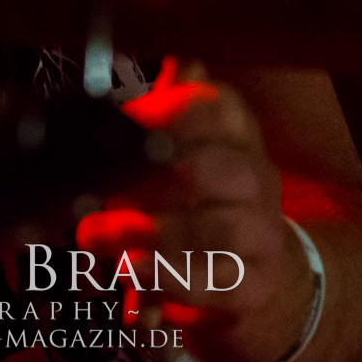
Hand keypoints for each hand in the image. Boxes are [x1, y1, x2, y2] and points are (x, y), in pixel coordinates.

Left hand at [76, 63, 313, 361]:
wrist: (260, 279)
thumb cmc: (201, 204)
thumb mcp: (179, 155)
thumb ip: (159, 115)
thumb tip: (149, 73)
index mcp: (236, 136)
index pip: (221, 106)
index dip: (173, 109)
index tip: (125, 118)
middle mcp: (255, 179)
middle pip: (222, 165)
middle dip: (158, 172)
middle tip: (100, 185)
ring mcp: (261, 235)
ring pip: (224, 229)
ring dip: (158, 233)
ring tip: (101, 238)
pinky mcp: (253, 287)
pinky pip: (216, 285)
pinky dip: (169, 282)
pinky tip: (129, 279)